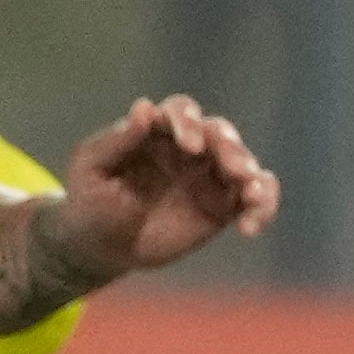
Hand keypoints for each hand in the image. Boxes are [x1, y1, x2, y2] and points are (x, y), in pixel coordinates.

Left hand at [51, 96, 277, 280]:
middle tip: (234, 169)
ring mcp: (209, 175)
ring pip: (244, 163)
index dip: (189, 122)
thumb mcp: (91, 169)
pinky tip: (250, 227)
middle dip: (230, 147)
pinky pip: (254, 199)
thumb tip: (144, 108)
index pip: (181, 112)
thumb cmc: (89, 201)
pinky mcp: (224, 206)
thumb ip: (117, 141)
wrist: (101, 245)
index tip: (190, 146)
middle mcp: (190, 147)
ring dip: (253, 175)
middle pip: (220, 133)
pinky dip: (263, 206)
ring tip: (250, 196)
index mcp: (158, 130)